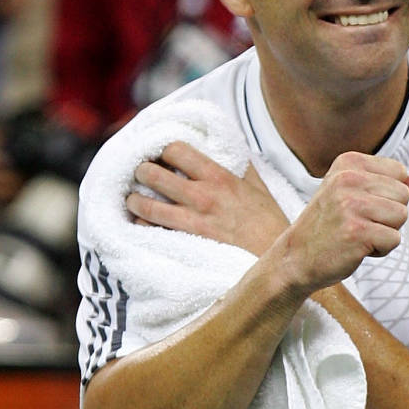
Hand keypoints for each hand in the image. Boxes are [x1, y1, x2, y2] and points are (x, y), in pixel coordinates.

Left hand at [125, 141, 287, 255]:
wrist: (275, 261)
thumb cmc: (269, 224)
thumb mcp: (258, 187)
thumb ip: (240, 165)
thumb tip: (229, 148)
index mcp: (219, 177)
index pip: (175, 149)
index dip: (162, 149)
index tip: (161, 155)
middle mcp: (202, 197)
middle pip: (152, 173)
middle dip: (141, 171)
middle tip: (142, 175)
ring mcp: (192, 222)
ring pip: (145, 204)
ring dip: (134, 200)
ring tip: (134, 200)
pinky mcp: (187, 244)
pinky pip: (151, 231)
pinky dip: (142, 225)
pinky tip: (143, 223)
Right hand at [282, 151, 408, 292]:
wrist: (297, 257)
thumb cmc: (327, 225)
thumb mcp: (352, 193)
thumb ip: (388, 184)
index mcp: (348, 163)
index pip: (399, 172)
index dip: (388, 195)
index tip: (361, 205)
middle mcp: (348, 179)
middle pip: (404, 195)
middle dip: (388, 215)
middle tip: (359, 222)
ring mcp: (351, 205)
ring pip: (401, 216)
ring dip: (385, 232)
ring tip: (358, 234)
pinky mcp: (356, 232)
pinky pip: (394, 240)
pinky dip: (380, 249)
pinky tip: (356, 247)